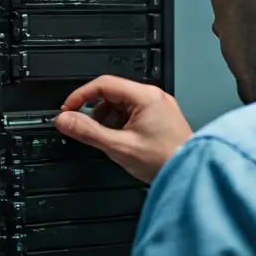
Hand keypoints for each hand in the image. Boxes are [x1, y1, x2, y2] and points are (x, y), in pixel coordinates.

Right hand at [55, 75, 192, 183]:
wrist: (191, 172)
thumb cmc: (165, 160)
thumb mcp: (119, 146)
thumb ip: (88, 132)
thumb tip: (65, 120)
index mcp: (145, 96)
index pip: (103, 84)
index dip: (80, 95)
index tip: (67, 109)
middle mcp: (154, 96)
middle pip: (112, 93)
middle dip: (95, 110)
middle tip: (84, 126)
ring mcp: (159, 106)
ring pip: (122, 104)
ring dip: (108, 118)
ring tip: (107, 138)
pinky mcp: (161, 118)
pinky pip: (133, 113)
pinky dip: (121, 124)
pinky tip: (120, 140)